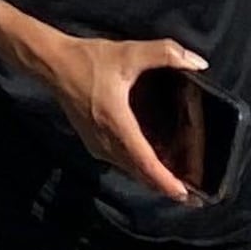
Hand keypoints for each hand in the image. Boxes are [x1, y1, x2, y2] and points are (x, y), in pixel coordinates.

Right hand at [35, 28, 207, 199]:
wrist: (52, 64)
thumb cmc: (89, 59)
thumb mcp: (128, 52)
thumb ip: (165, 53)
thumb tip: (198, 63)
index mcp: (117, 123)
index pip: (145, 162)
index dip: (166, 181)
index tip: (186, 196)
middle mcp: (107, 141)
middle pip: (140, 173)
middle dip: (165, 186)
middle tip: (194, 197)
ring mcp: (97, 145)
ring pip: (130, 170)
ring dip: (151, 178)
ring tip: (177, 182)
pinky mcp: (92, 143)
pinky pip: (120, 162)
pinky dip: (138, 168)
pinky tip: (150, 162)